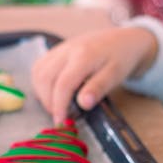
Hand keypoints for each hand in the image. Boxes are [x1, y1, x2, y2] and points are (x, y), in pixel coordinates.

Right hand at [32, 27, 157, 124]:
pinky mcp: (56, 50)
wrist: (123, 39)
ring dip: (42, 93)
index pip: (63, 84)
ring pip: (38, 72)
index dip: (58, 106)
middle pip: (45, 78)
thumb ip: (98, 88)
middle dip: (49, 102)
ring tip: (56, 106)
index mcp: (83, 56)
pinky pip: (40, 67)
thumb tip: (83, 104)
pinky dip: (41, 83)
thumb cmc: (121, 58)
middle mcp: (67, 49)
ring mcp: (60, 48)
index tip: (61, 123)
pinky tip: (52, 92)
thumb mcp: (115, 75)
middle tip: (60, 117)